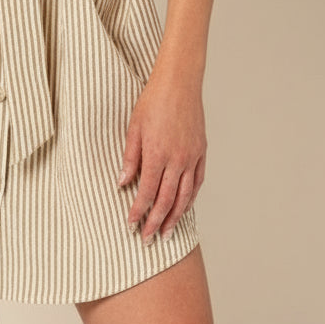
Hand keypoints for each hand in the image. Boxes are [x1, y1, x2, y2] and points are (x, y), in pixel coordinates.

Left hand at [117, 69, 206, 242]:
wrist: (179, 83)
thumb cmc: (152, 102)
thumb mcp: (134, 127)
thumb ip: (130, 157)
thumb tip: (123, 183)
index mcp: (157, 153)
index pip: (147, 191)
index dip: (139, 211)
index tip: (131, 224)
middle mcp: (177, 159)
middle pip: (167, 200)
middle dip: (156, 222)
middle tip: (148, 240)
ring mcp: (192, 156)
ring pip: (185, 196)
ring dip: (175, 218)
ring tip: (166, 233)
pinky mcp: (201, 152)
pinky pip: (197, 182)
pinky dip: (190, 199)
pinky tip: (183, 209)